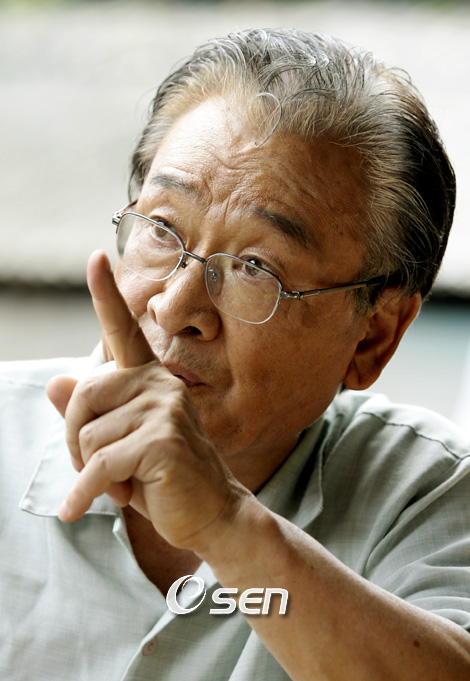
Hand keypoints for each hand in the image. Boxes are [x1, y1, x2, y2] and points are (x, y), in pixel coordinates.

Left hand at [46, 250, 248, 552]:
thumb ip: (89, 414)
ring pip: (88, 436)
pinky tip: (77, 509)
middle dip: (75, 439)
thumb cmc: (161, 477)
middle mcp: (159, 384)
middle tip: (92, 469)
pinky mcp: (162, 440)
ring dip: (89, 472)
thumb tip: (54, 382)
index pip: (123, 331)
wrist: (211, 514)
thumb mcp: (119, 443)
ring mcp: (164, 409)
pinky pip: (99, 465)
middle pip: (83, 397)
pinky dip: (84, 493)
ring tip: (122, 484)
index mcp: (150, 379)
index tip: (95, 258)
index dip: (106, 294)